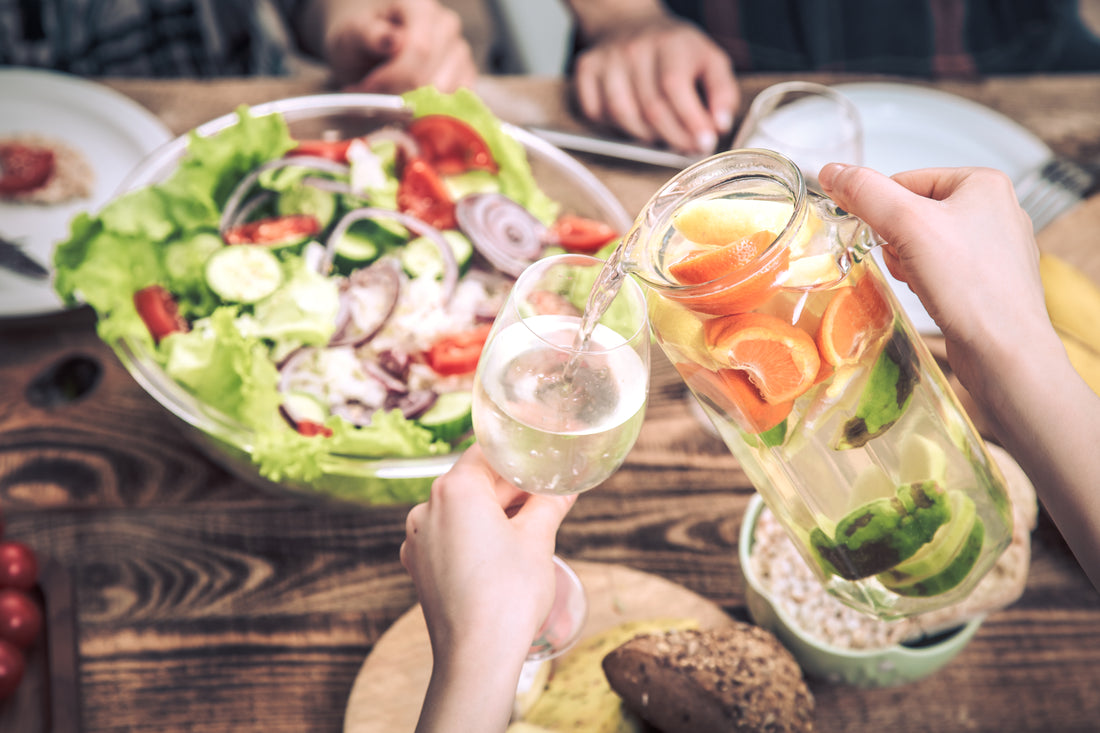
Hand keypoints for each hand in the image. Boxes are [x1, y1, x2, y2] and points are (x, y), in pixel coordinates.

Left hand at [322, 0, 477, 93]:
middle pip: (431, 76)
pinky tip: (410, 101)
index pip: (419, 49)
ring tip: (389, 96)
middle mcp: (446, 26)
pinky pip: (454, 104)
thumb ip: (368, 35)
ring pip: (444, 95)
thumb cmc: (361, 38)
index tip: (369, 87)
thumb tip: (390, 40)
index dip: (393, 77)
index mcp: (420, 8)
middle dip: (399, 94)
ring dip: (414, 105)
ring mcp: (459, 51)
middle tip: (374, 97)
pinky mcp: (465, 76)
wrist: (370, 49)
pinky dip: (430, 111)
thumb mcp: (352, 33)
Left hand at [400, 445, 575, 666]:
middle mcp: (427, 507)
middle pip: (474, 482)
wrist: (477, 655)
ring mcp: (419, 539)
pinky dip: (473, 536)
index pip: (487, 454)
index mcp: (455, 489)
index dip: (518, 455)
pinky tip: (501, 551)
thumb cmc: (508, 594)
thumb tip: (567, 487)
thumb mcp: (538, 539)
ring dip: (492, 513)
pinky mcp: (419, 566)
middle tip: (546, 495)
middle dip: (509, 488)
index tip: (541, 460)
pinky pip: (449, 537)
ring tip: (528, 526)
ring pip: (461, 511)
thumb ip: (550, 503)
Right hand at [573, 17, 736, 153]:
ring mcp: (607, 59)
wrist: (629, 23)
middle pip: (651, 108)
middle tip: (687, 148)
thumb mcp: (710, 59)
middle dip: (673, 137)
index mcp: (670, 43)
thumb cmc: (673, 49)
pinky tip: (632, 122)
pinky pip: (597, 113)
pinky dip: (615, 127)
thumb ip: (722, 92)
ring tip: (661, 136)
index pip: (675, 87)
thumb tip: (720, 125)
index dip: (690, 121)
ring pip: (623, 116)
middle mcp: (635, 48)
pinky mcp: (586, 70)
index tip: (704, 143)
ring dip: (645, 136)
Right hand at [817, 163, 1052, 391]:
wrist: (1004, 349)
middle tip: (909, 262)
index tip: (882, 236)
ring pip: (923, 243)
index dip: (884, 211)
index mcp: (983, 183)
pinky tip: (934, 295)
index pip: (905, 180)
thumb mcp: (907, 225)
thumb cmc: (972, 286)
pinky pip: (940, 268)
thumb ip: (866, 193)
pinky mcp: (987, 278)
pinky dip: (926, 281)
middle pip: (913, 212)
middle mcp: (994, 209)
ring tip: (925, 281)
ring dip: (909, 263)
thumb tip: (833, 172)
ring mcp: (993, 246)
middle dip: (897, 241)